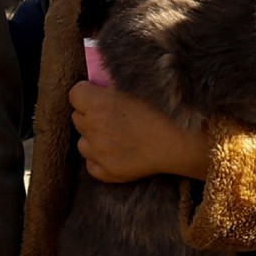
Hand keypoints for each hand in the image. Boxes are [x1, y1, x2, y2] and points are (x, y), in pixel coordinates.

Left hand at [70, 80, 210, 181]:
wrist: (181, 141)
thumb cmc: (163, 108)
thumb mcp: (137, 85)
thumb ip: (114, 84)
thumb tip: (102, 82)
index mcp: (97, 104)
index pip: (75, 94)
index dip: (86, 92)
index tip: (98, 93)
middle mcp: (93, 129)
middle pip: (77, 117)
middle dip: (89, 113)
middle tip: (111, 113)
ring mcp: (99, 153)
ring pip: (82, 142)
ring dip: (92, 137)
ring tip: (113, 133)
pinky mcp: (108, 172)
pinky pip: (91, 165)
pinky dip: (99, 158)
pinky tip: (115, 151)